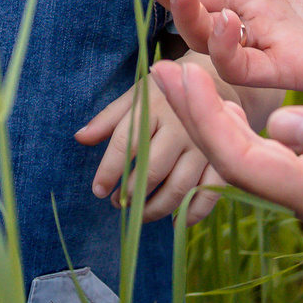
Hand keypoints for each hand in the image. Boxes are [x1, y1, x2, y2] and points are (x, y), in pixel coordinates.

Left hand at [74, 69, 227, 224]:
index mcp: (155, 107)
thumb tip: (80, 137)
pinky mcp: (222, 160)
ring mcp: (205, 146)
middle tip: (118, 203)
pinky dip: (192, 213)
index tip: (98, 191)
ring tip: (140, 214)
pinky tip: (175, 220)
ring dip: (155, 208)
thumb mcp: (137, 97)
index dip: (109, 170)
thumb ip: (109, 118)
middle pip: (152, 170)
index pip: (127, 143)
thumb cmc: (167, 95)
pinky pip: (208, 195)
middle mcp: (181, 127)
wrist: (216, 82)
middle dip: (131, 193)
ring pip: (178, 188)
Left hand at [149, 61, 302, 246]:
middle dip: (196, 116)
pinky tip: (244, 91)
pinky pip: (280, 153)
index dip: (201, 118)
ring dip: (220, 116)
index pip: (242, 161)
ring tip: (191, 68)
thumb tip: (281, 123)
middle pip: (237, 162)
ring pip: (255, 157)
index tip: (171, 71)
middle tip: (162, 64)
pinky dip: (252, 120)